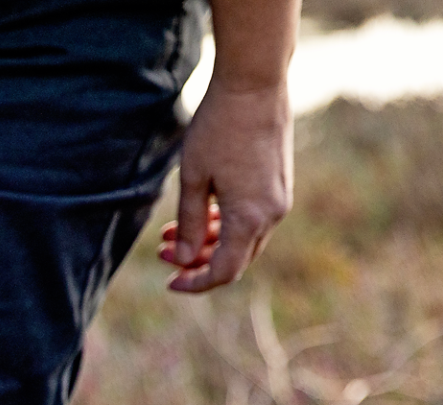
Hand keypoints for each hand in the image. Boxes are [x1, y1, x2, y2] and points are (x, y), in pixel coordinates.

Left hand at [161, 83, 291, 291]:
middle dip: (197, 262)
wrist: (255, 84)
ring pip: (242, 240)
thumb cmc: (219, 128)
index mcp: (250, 218)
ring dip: (207, 242)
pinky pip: (251, 219)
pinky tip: (198, 214)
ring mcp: (279, 199)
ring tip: (170, 233)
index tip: (169, 281)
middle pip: (234, 259)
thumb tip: (183, 259)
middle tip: (162, 251)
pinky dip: (223, 224)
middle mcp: (273, 214)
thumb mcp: (193, 179)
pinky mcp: (279, 185)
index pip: (224, 272)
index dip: (196, 283)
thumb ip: (189, 224)